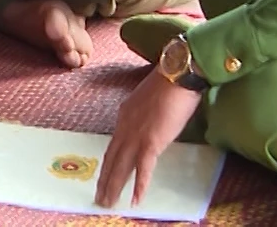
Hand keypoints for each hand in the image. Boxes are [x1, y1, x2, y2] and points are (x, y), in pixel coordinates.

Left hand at [95, 69, 203, 208]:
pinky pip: (143, 168)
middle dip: (105, 180)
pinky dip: (139, 185)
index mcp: (125, 115)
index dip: (108, 163)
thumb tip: (149, 127)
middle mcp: (125, 126)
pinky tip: (135, 199)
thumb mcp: (150, 102)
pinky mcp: (151, 141)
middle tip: (99, 198)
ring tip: (108, 203)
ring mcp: (137, 134)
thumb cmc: (170, 85)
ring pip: (121, 166)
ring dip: (114, 187)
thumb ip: (145, 116)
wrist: (177, 74)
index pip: (113, 145)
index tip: (104, 177)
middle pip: (111, 158)